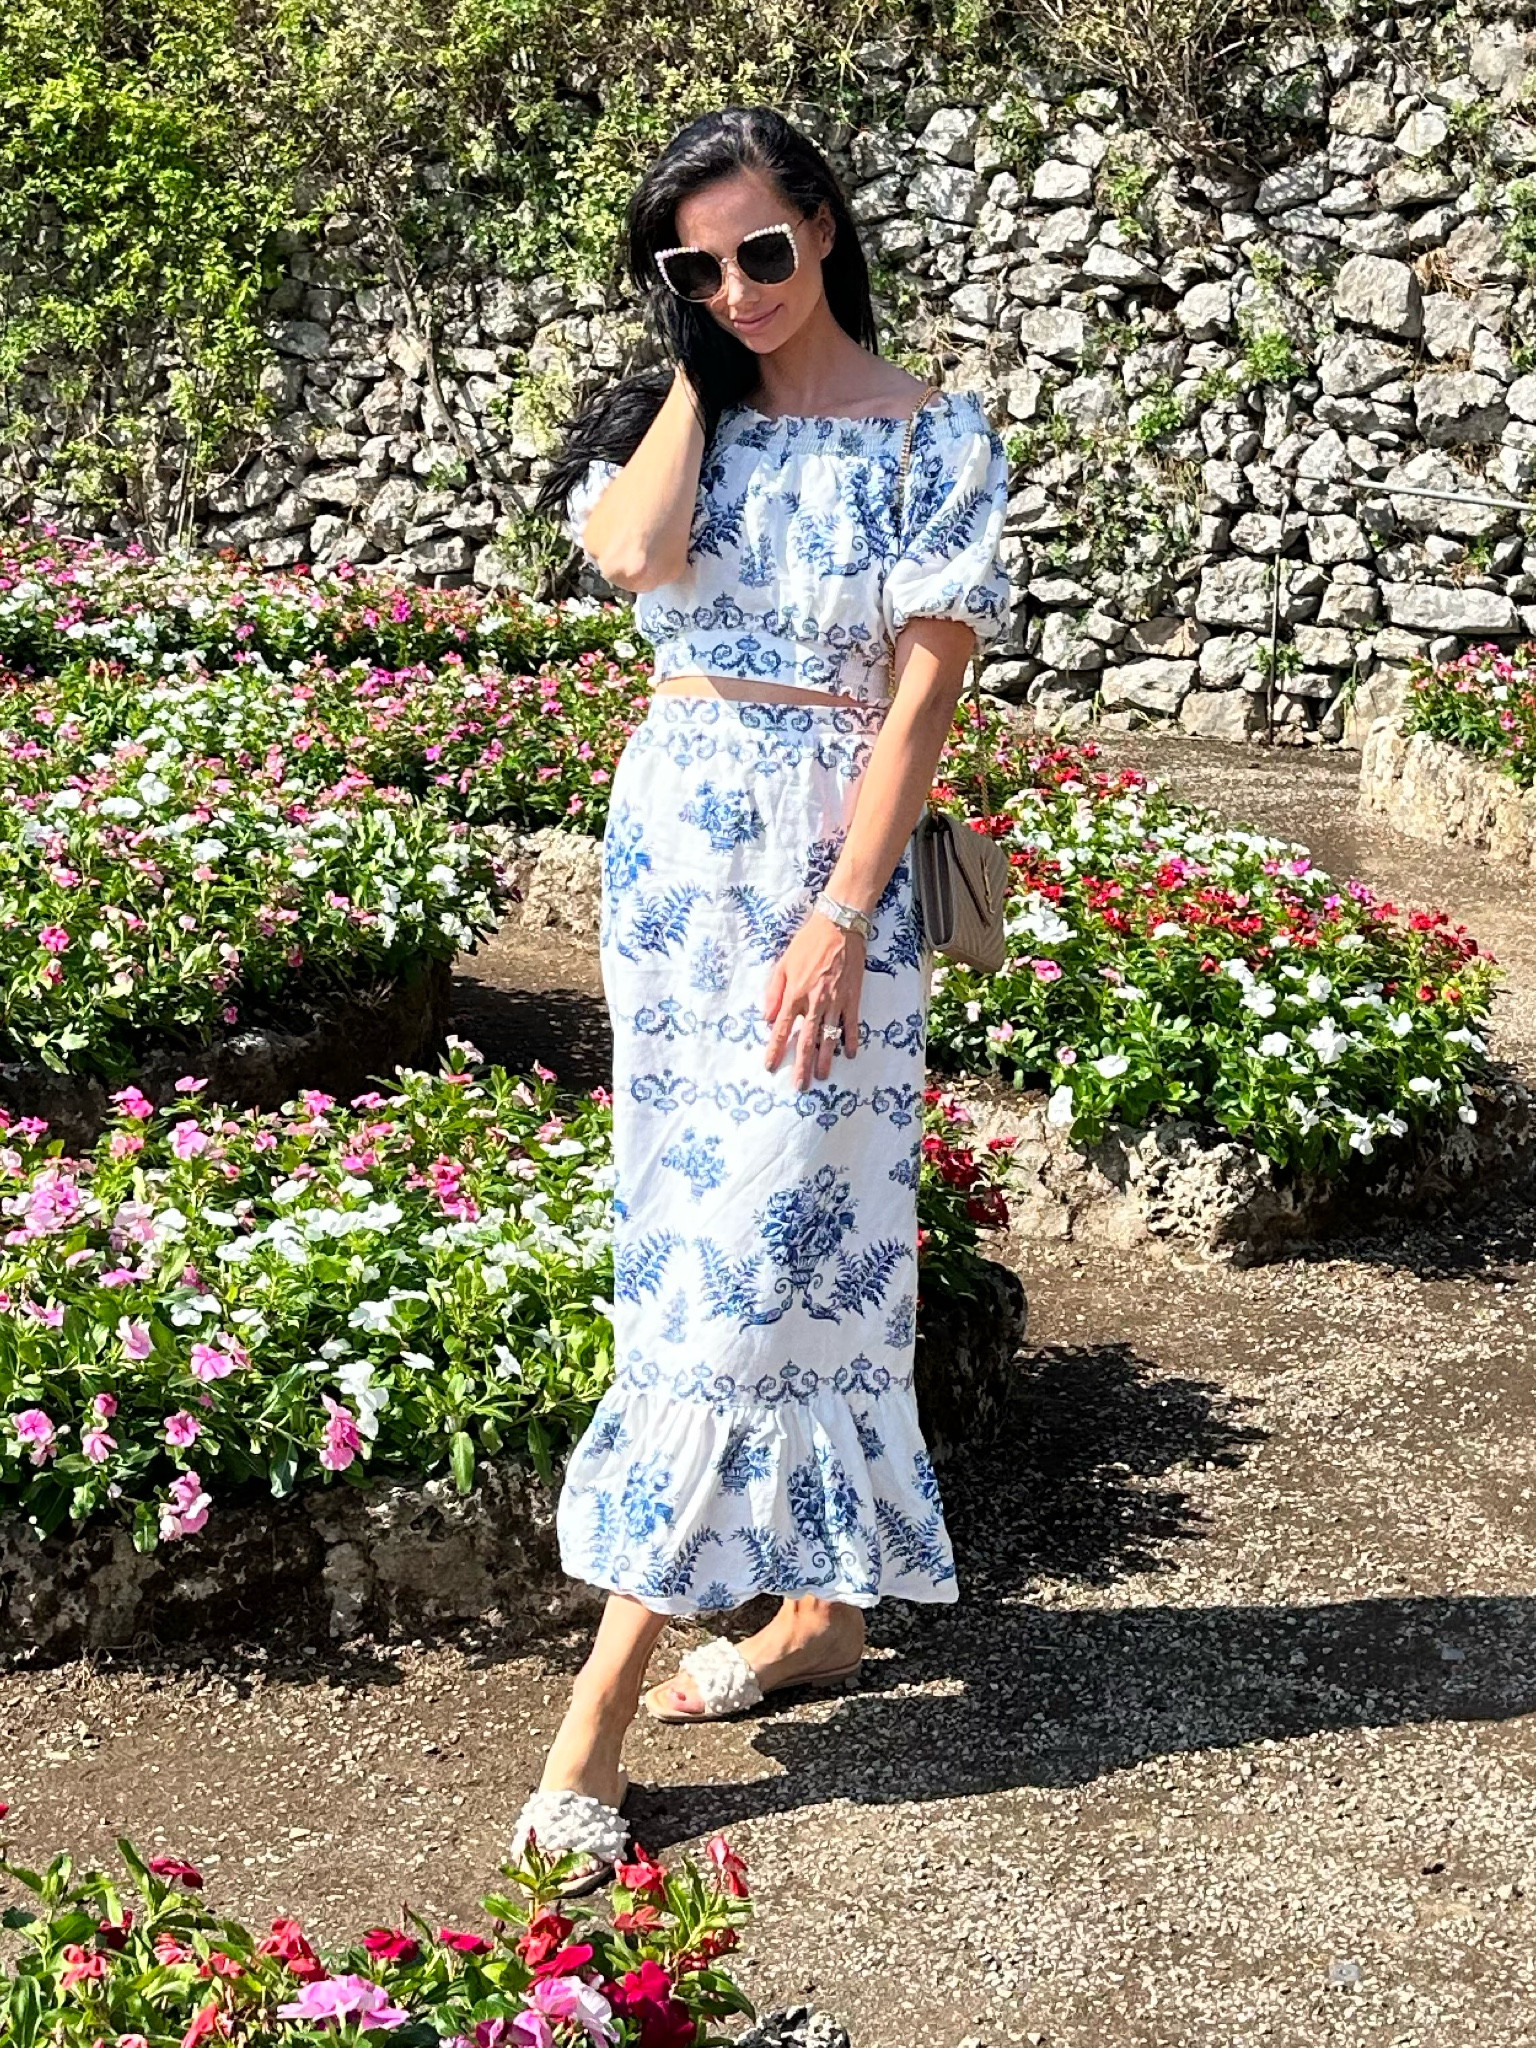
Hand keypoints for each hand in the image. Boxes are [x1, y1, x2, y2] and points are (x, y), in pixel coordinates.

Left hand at [764, 912, 863, 1091]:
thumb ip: (774, 992)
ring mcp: (835, 1001)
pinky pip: (851, 1024)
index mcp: (795, 993)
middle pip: (806, 1040)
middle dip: (802, 1065)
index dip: (775, 1049)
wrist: (840, 926)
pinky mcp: (852, 997)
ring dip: (825, 1059)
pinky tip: (849, 1054)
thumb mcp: (783, 963)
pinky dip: (851, 1040)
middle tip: (800, 1086)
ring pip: (829, 1036)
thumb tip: (767, 1017)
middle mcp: (814, 1001)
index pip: (782, 1028)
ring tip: (822, 1076)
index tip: (770, 1066)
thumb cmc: (808, 943)